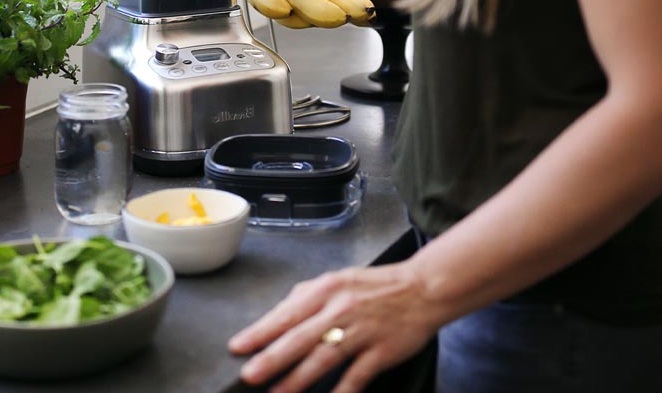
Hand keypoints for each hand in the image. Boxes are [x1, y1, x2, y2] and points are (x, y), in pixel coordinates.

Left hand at [228, 262, 441, 392]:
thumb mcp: (336, 279)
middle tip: (250, 374)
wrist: (422, 289)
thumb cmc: (375, 286)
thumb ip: (306, 295)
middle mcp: (340, 309)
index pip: (286, 313)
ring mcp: (362, 332)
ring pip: (324, 358)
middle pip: (300, 337)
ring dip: (298, 379)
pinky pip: (357, 375)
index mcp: (326, 290)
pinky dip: (342, 391)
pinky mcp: (382, 351)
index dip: (260, 332)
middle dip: (272, 358)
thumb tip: (279, 313)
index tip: (238, 346)